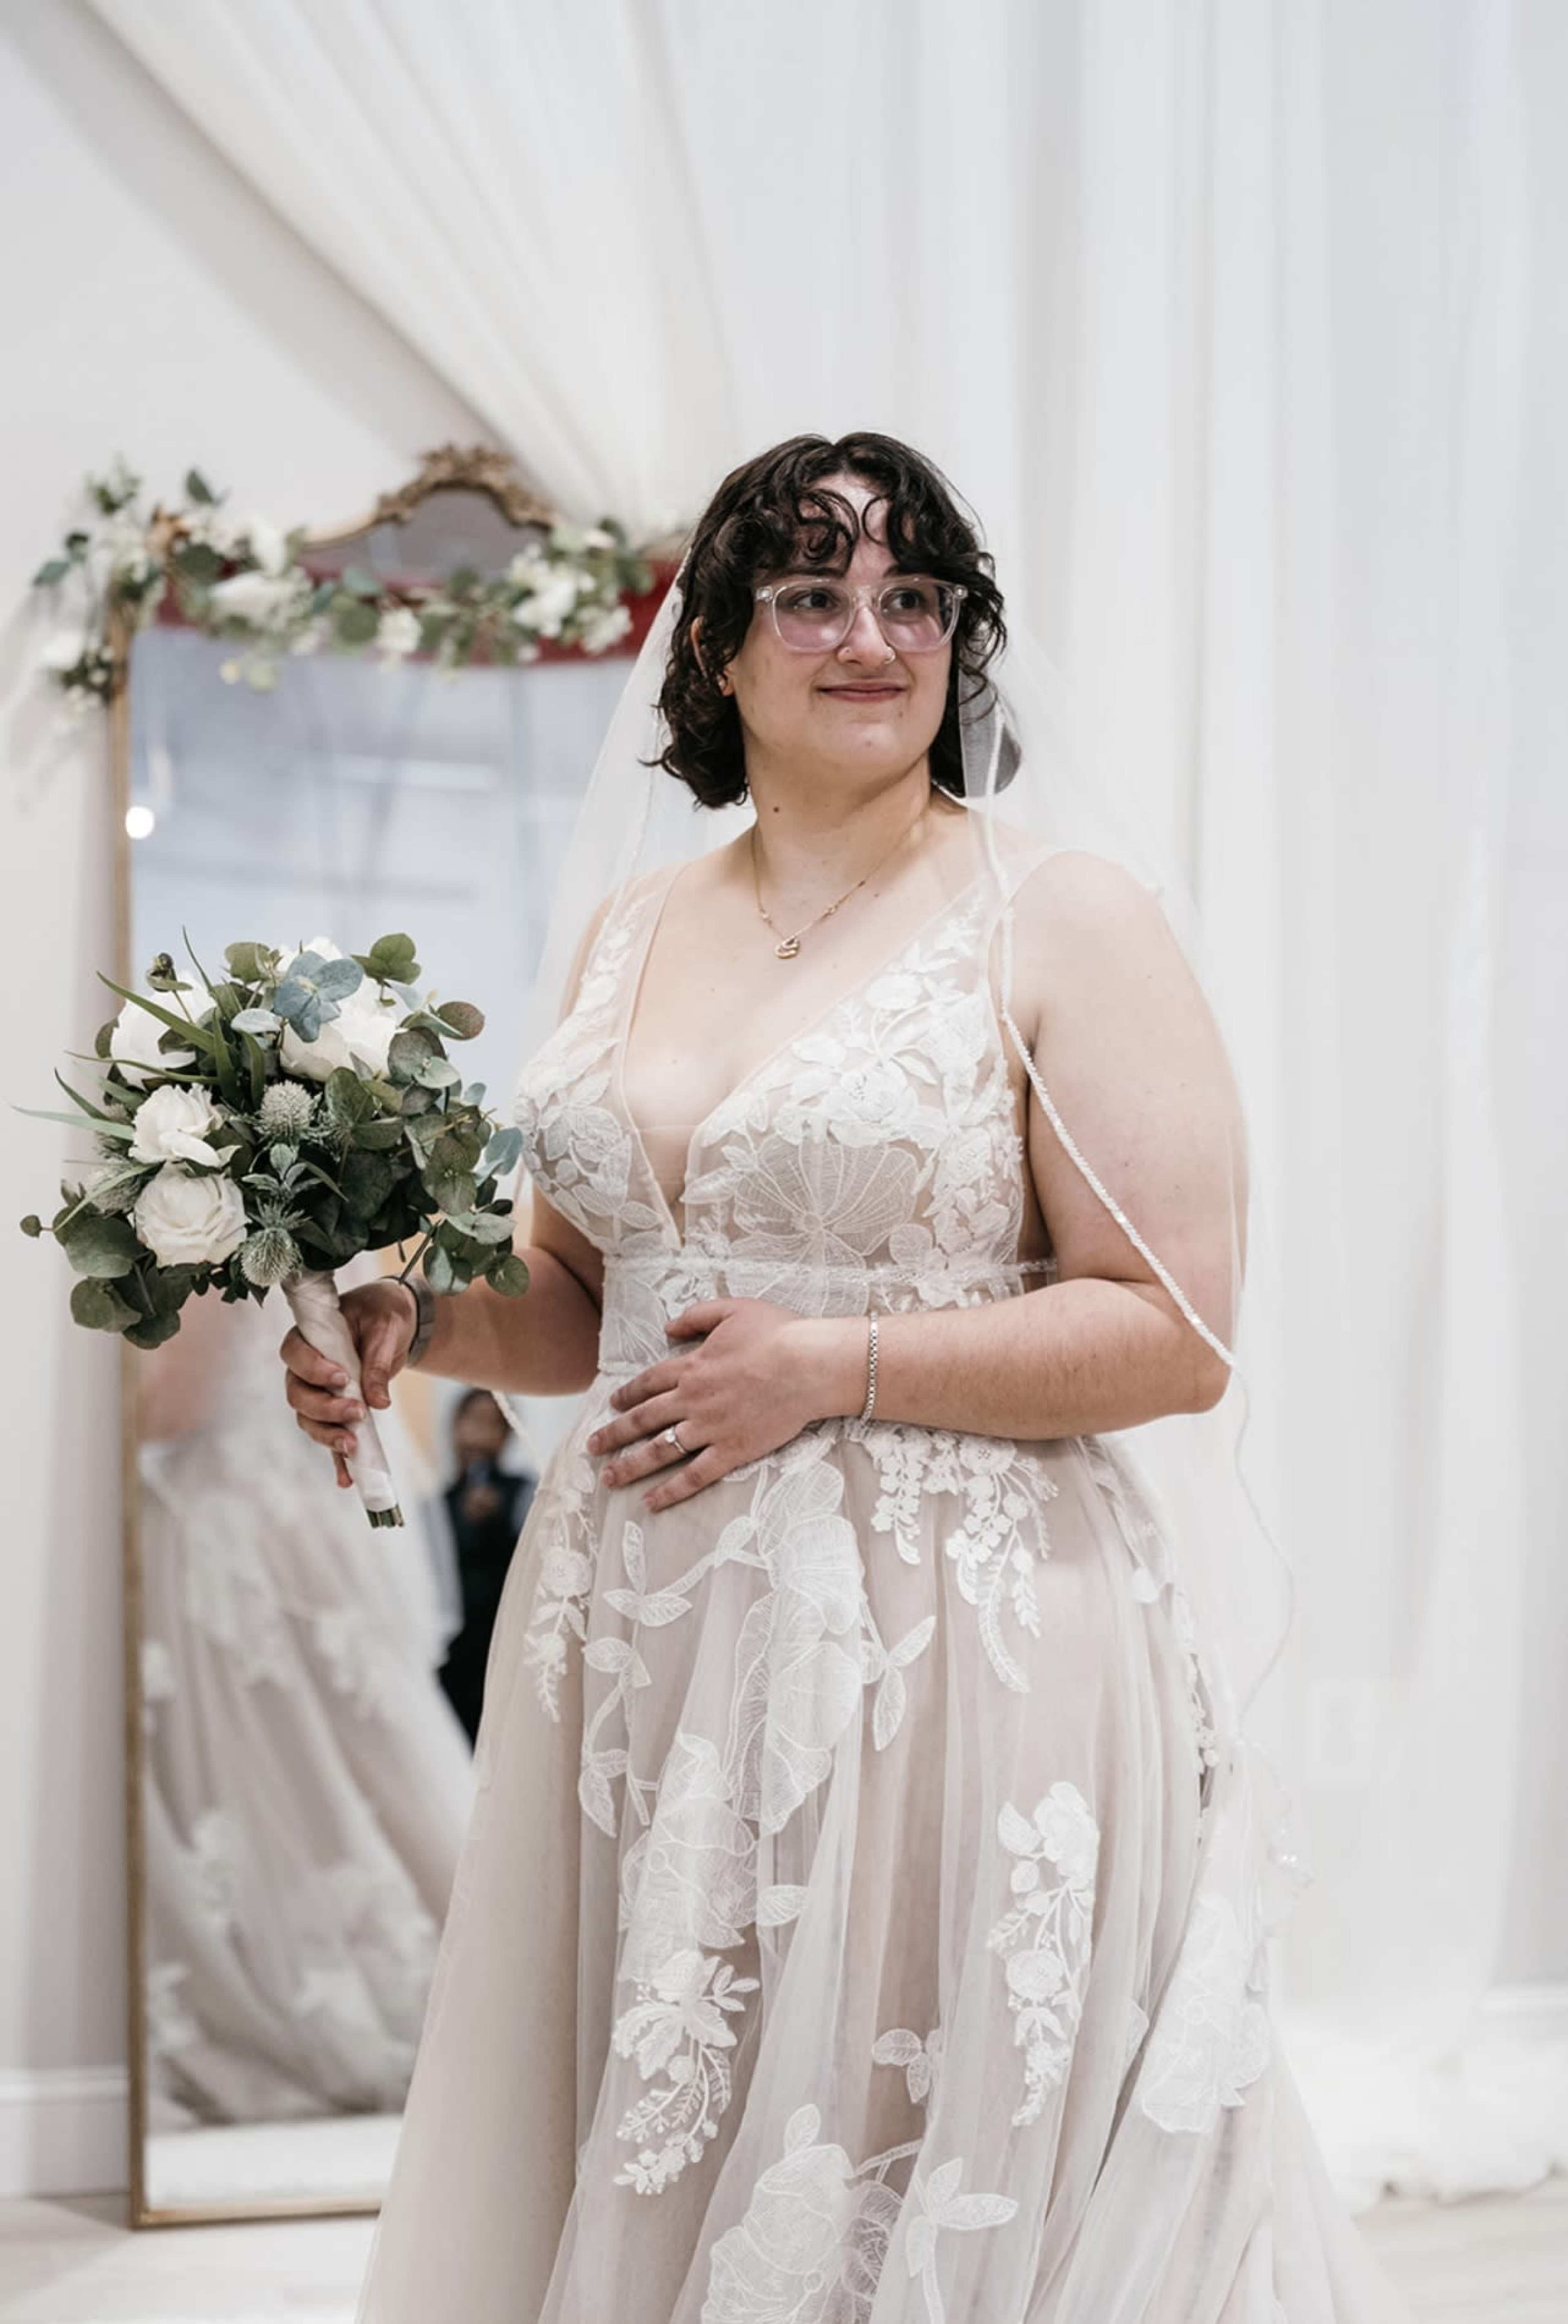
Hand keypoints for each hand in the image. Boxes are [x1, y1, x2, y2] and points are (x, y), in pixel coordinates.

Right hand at [279, 1277, 416, 1489]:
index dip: (313, 1369)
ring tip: (353, 1446)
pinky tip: (348, 1479)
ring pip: (309, 1420)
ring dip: (328, 1435)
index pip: (294, 1354)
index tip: (341, 1377)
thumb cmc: (385, 1314)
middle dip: (324, 1408)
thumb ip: (378, 1361)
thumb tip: (378, 1402)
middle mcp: (305, 1367)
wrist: (395, 1323)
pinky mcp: (335, 1410)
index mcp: (310, 1336)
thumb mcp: (386, 1328)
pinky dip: (337, 1459)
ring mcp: (317, 1391)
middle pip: (298, 1395)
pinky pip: (330, 1435)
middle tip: (356, 1412)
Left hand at [585, 1298, 858, 1511]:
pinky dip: (670, 1492)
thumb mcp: (733, 1309)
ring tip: (608, 1479)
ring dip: (630, 1466)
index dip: (627, 1394)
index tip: (612, 1404)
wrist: (809, 1365)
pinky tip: (651, 1503)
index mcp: (691, 1367)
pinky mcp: (732, 1451)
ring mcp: (710, 1428)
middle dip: (613, 1434)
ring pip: (659, 1451)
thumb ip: (696, 1316)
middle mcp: (692, 1400)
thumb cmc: (777, 1333)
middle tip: (591, 1447)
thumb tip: (668, 1327)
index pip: (648, 1383)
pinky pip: (694, 1475)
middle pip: (643, 1420)